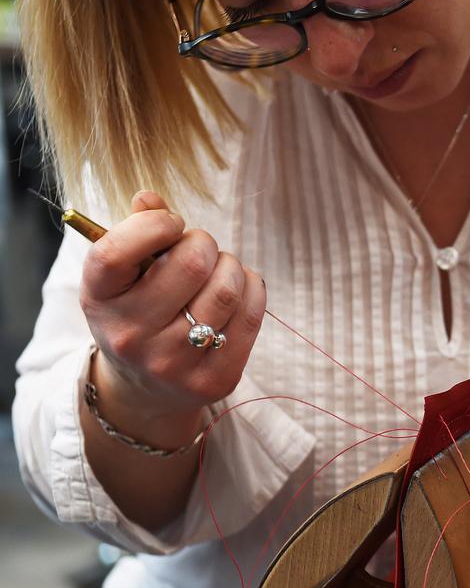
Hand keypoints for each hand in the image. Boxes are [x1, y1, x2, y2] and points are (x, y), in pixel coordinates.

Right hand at [80, 191, 265, 441]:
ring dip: (231, 266)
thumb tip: (149, 198)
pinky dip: (252, 290)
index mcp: (99, 301)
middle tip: (200, 249)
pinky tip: (238, 290)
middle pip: (191, 264)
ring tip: (218, 271)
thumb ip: (135, 233)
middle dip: (204, 243)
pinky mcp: (214, 380)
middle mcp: (131, 336)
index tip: (170, 224)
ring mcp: (172, 364)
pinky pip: (252, 315)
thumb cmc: (138, 311)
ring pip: (227, 289)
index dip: (152, 225)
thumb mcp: (122, 276)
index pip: (115, 253)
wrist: (146, 389)